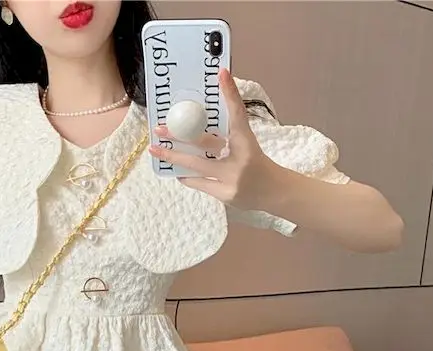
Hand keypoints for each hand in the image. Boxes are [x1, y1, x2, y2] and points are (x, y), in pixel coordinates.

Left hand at [148, 69, 277, 210]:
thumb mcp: (246, 144)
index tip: (221, 73)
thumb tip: (203, 120)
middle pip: (205, 142)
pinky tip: (177, 171)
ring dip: (174, 157)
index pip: (238, 113)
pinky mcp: (225, 195)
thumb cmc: (257, 164)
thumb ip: (228, 132)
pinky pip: (199, 183)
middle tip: (159, 127)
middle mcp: (240, 158)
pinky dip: (187, 176)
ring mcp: (232, 178)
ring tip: (156, 151)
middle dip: (180, 134)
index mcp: (247, 140)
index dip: (230, 93)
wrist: (276, 193)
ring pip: (196, 166)